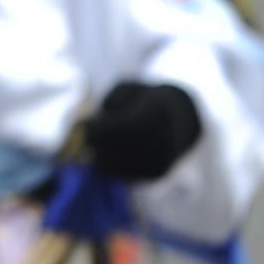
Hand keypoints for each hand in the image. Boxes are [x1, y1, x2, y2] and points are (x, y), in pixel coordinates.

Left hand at [83, 80, 201, 180]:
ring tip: (98, 142)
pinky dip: (112, 165)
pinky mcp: (159, 172)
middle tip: (87, 136)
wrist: (179, 118)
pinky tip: (108, 152)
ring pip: (123, 164)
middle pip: (124, 147)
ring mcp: (165, 158)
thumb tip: (101, 116)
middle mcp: (166, 138)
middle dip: (99, 143)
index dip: (102, 129)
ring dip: (102, 156)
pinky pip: (128, 174)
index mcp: (159, 112)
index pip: (127, 127)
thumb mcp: (128, 89)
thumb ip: (114, 99)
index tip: (84, 124)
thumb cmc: (144, 99)